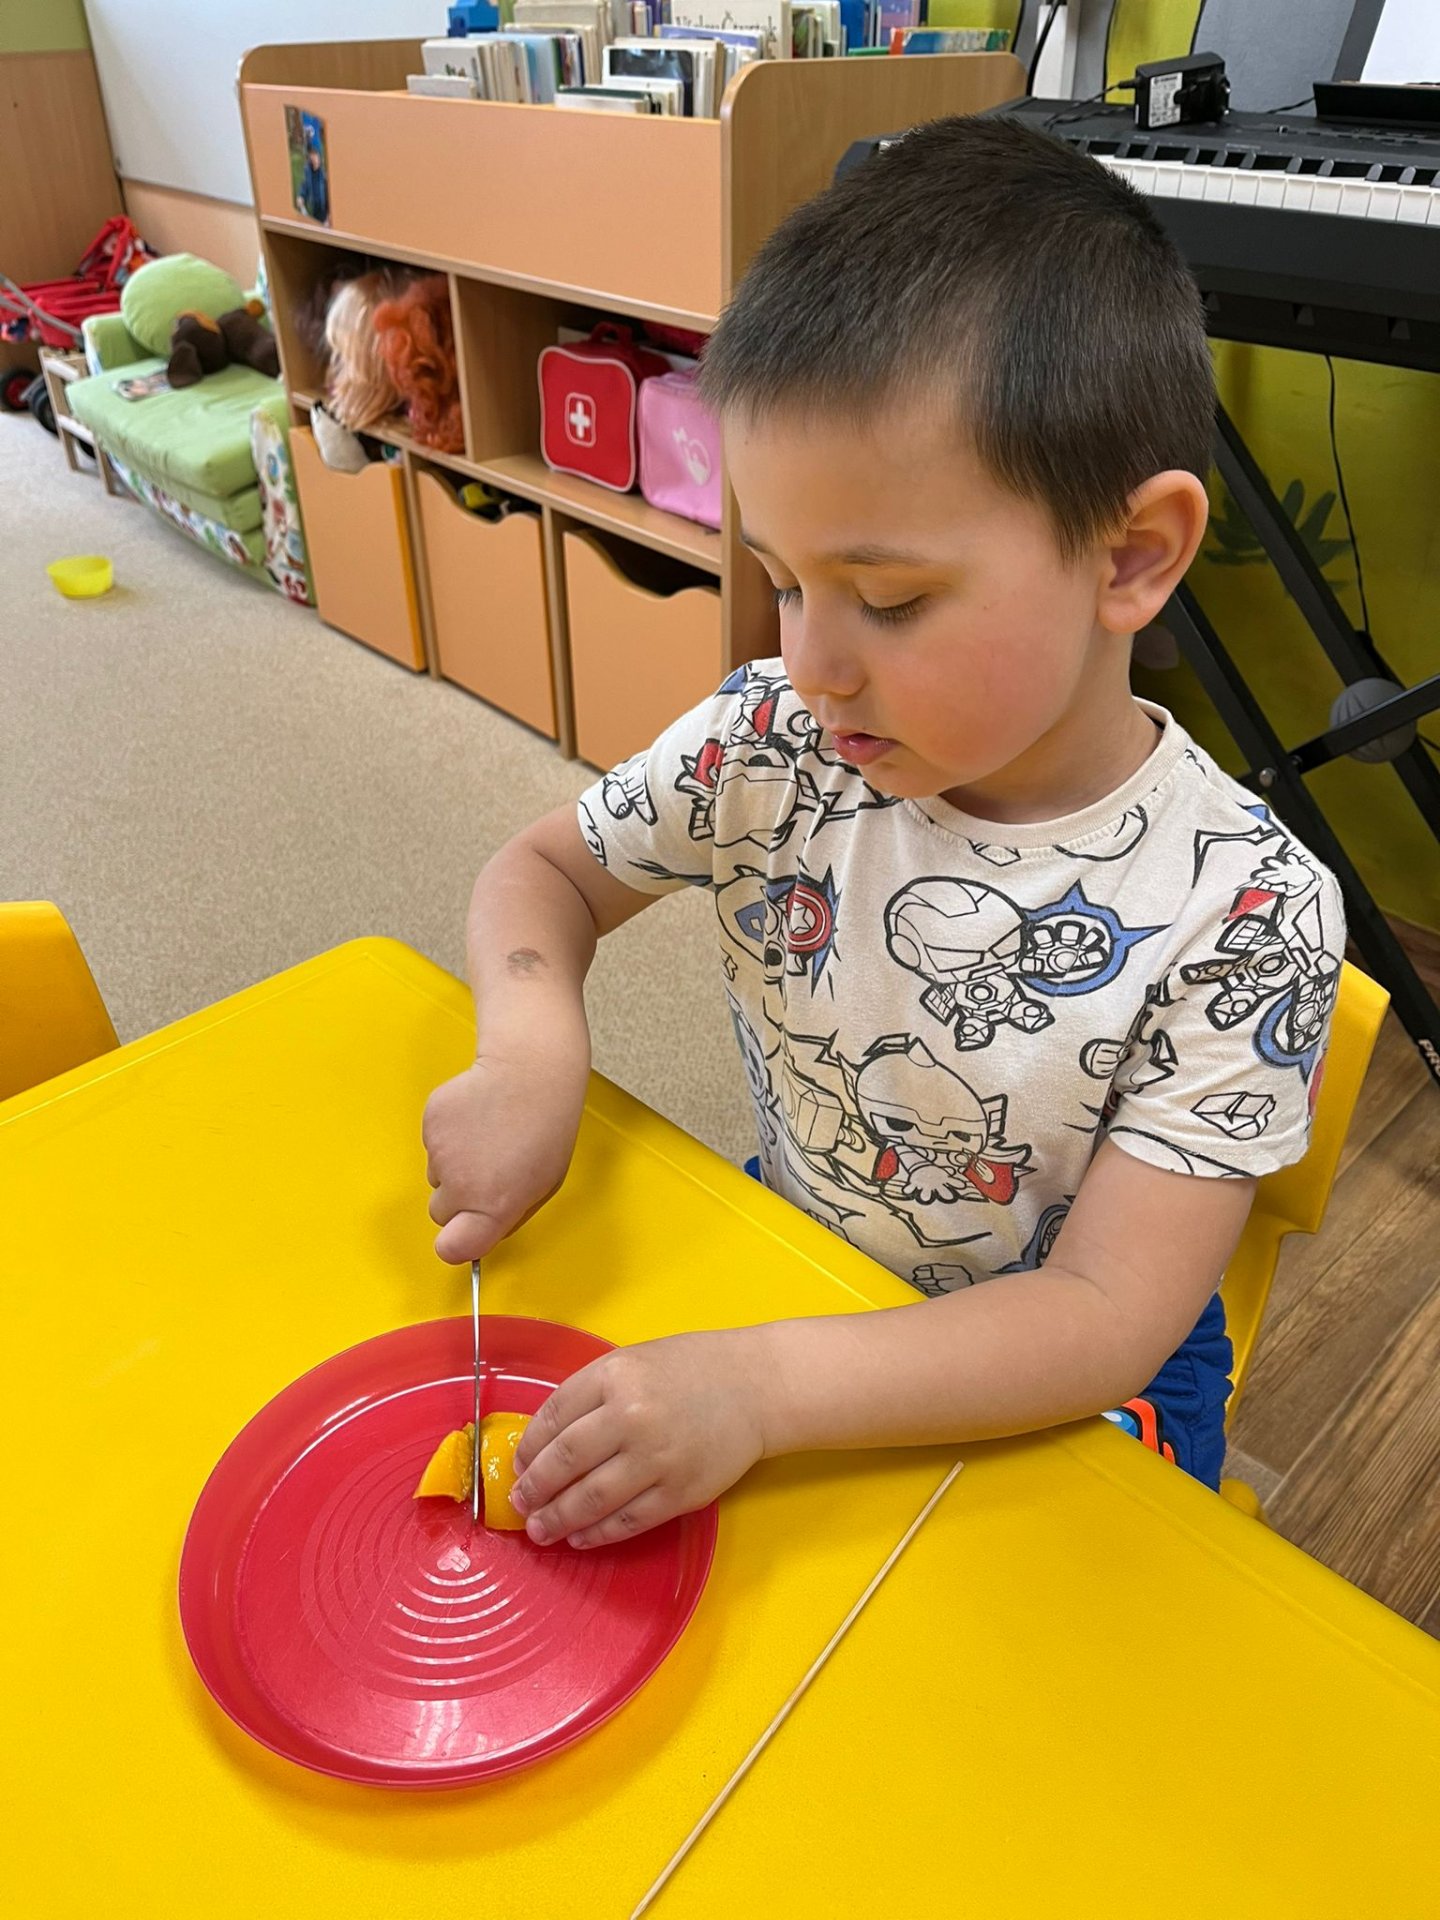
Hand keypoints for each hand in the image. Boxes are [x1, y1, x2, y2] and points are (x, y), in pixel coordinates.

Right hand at [422, 1046, 585, 1263]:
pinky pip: (431, 1145)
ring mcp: (441, 1154)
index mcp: (494, 1207)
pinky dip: (448, 1136)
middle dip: (457, 1201)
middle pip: (439, 1213)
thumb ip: (508, 1216)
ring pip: (436, 1176)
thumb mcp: (544, 1185)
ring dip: (454, 1165)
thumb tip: (482, 1233)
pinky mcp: (430, 1124)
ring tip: (487, 1137)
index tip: (461, 1236)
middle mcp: (462, 1185)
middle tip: (485, 1173)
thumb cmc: (546, 1128)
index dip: (454, 1245)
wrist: (530, 1072)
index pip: (451, 1249)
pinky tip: (475, 1118)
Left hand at [510, 1329, 769, 1547]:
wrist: (755, 1387)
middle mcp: (631, 1416)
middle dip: (534, 1489)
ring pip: (590, 1499)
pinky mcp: (679, 1493)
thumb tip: (544, 1442)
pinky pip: (627, 1521)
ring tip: (540, 1530)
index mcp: (614, 1376)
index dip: (528, 1447)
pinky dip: (598, 1534)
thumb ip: (590, 1394)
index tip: (518, 1464)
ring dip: (557, 1519)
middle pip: (564, 1462)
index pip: (553, 1417)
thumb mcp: (632, 1361)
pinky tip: (580, 1536)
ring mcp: (656, 1459)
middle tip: (520, 1504)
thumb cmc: (690, 1369)